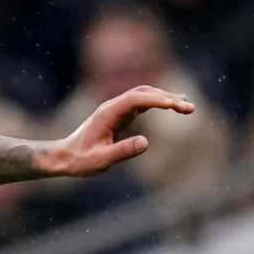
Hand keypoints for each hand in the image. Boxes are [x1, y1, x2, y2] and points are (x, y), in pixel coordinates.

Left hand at [44, 85, 194, 177]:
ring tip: (187, 107)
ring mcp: (117, 109)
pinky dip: (159, 103)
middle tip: (189, 109)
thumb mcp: (100, 160)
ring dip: (166, 98)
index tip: (176, 106)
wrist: (64, 157)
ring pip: (145, 95)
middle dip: (168, 98)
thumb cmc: (80, 160)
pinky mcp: (120, 115)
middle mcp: (113, 106)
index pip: (137, 99)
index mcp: (108, 113)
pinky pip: (143, 103)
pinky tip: (173, 106)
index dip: (158, 100)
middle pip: (145, 93)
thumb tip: (145, 143)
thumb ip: (122, 151)